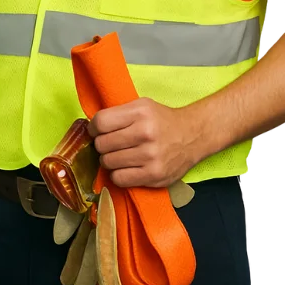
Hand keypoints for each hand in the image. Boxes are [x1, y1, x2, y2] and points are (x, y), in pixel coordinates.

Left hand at [87, 98, 201, 189]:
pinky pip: (119, 179)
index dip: (93, 128)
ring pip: (108, 162)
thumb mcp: (142, 105)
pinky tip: (126, 167)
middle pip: (102, 144)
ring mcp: (150, 156)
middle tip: (110, 144)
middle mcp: (145, 133)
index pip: (101, 122)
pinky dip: (118, 174)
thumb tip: (91, 127)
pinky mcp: (154, 175)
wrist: (193, 136)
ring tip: (119, 155)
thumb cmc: (162, 120)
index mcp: (140, 112)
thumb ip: (118, 113)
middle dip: (102, 145)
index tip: (96, 131)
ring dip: (109, 160)